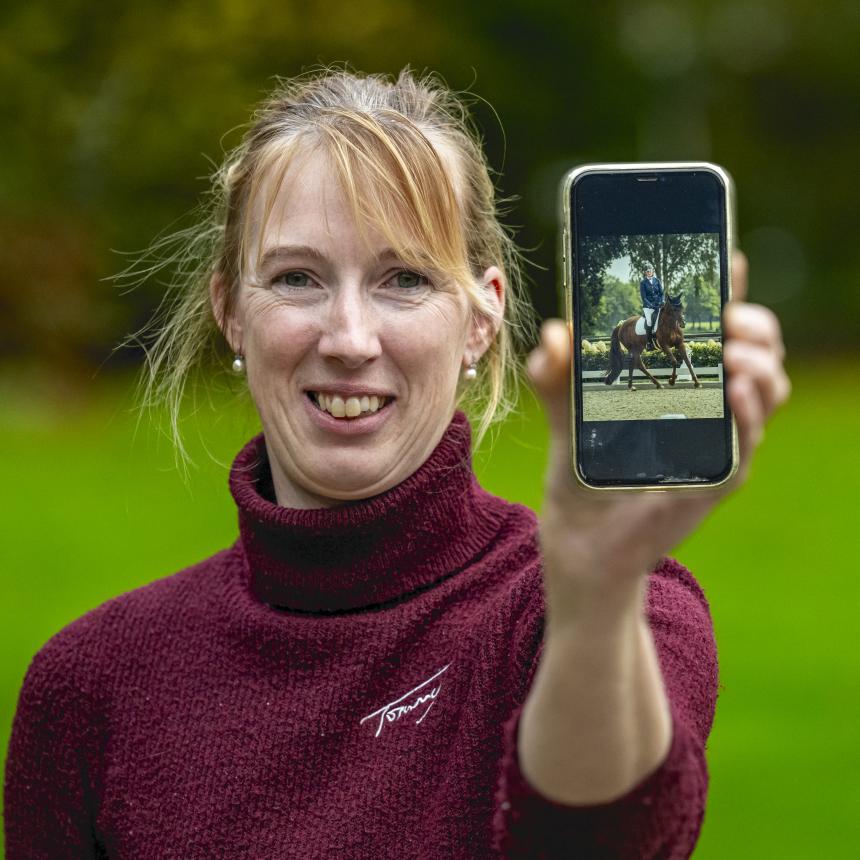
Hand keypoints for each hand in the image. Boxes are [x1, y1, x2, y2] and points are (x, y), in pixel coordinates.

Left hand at [526, 250, 790, 626]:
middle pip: (757, 349)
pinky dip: (747, 412)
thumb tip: (554, 332)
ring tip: (728, 353)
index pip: (713, 327)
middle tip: (725, 317)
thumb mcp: (564, 414)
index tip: (724, 257)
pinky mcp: (716, 478)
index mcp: (677, 381)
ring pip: (767, 390)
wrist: (580, 539)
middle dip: (752, 322)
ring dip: (758, 362)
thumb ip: (556, 374)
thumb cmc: (582, 472)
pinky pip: (748, 441)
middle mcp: (706, 407)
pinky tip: (731, 391)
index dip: (727, 290)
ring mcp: (716, 442)